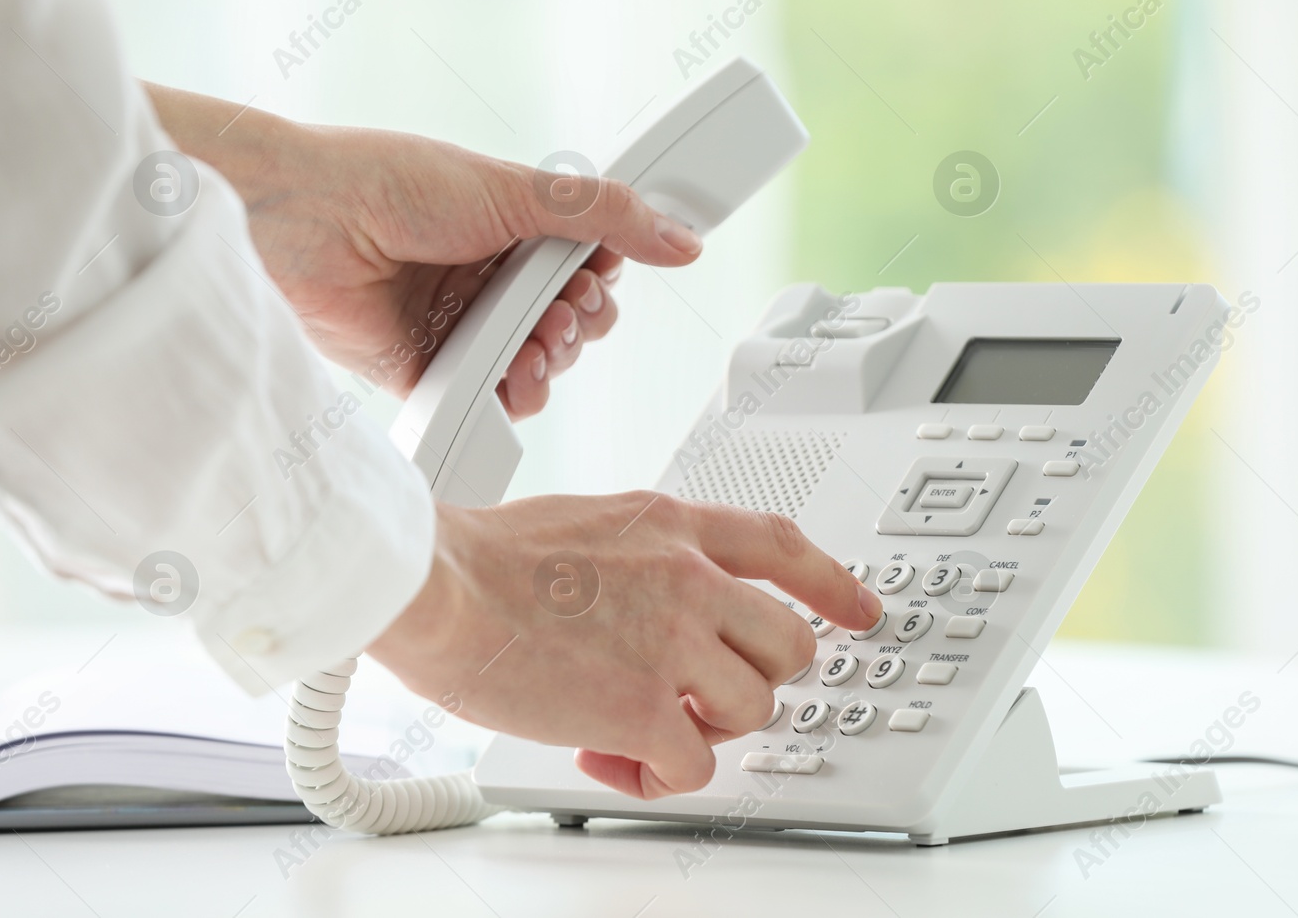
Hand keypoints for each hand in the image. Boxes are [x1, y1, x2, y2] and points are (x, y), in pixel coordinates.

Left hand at [145, 84, 699, 416]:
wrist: (300, 223)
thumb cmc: (389, 183)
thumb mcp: (518, 189)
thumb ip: (608, 215)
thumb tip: (683, 238)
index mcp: (510, 225)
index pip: (587, 263)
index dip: (605, 276)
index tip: (603, 274)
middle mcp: (488, 276)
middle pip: (571, 320)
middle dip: (582, 322)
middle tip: (566, 309)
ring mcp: (461, 325)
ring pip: (539, 363)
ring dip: (553, 358)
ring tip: (538, 341)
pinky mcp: (429, 370)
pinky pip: (492, 399)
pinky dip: (514, 396)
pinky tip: (516, 378)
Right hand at [369, 495, 883, 798]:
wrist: (436, 585)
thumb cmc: (485, 559)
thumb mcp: (591, 522)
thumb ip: (645, 553)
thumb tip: (661, 596)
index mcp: (673, 526)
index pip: (782, 547)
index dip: (833, 582)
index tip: (861, 608)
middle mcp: (688, 579)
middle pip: (788, 644)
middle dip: (755, 678)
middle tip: (703, 693)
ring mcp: (672, 643)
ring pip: (752, 708)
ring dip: (705, 727)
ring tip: (639, 722)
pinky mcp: (642, 707)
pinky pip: (695, 764)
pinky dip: (658, 775)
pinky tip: (610, 755)